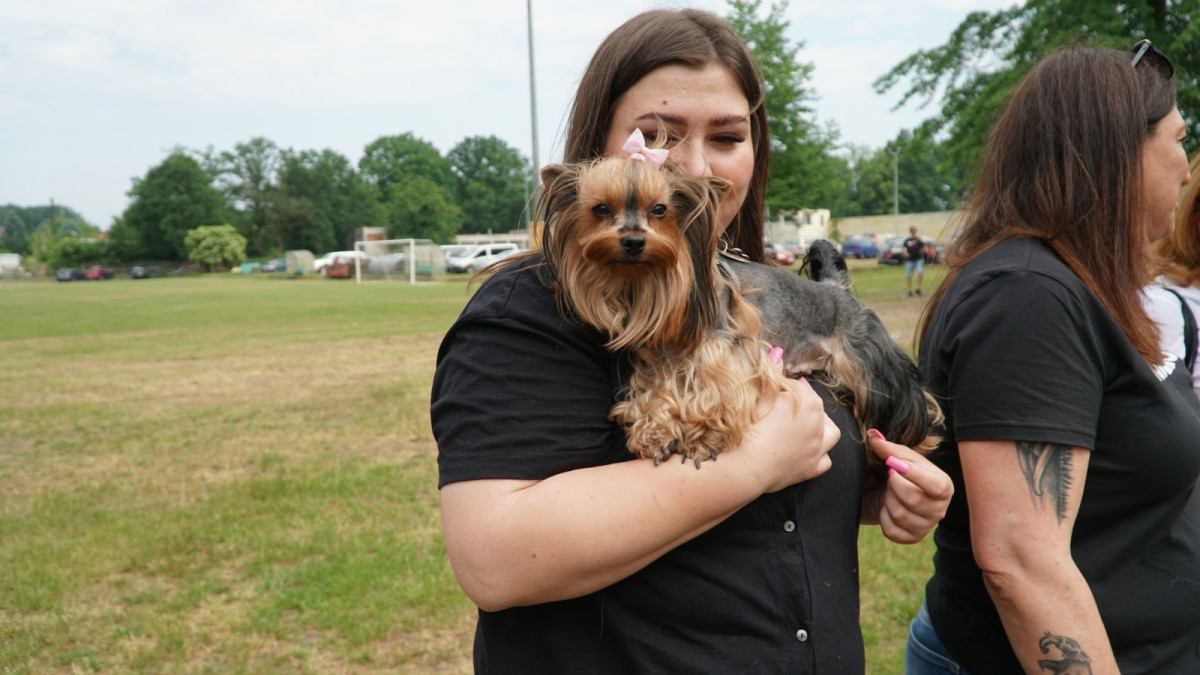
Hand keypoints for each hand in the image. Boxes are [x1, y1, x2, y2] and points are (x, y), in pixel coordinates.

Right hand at [743, 376, 837, 493]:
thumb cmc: (751, 429)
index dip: (783, 386)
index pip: (797, 387)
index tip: (771, 388)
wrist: (747, 466)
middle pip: (815, 406)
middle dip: (802, 401)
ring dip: (822, 426)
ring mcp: (817, 448)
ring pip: (830, 433)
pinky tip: (808, 451)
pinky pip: (825, 461)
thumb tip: (777, 354)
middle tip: (783, 403)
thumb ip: (771, 373)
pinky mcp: (811, 468)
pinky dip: (819, 454)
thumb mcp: (759, 397)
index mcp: (809, 403)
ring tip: (807, 424)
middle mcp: (818, 425)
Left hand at [865, 429, 952, 543]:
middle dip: (894, 485)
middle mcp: (940, 509)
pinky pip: (892, 531)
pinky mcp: (912, 538)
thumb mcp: (900, 458)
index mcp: (944, 486)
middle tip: (891, 478)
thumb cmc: (903, 473)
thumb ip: (888, 448)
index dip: (912, 475)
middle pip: (913, 499)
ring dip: (888, 500)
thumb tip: (872, 435)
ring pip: (901, 515)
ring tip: (890, 492)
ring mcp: (927, 526)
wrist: (896, 495)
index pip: (935, 485)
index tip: (892, 465)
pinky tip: (886, 508)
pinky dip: (883, 517)